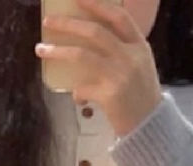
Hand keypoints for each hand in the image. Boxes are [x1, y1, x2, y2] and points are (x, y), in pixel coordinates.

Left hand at [37, 0, 162, 139]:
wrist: (151, 128)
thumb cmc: (142, 97)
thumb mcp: (140, 66)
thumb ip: (123, 50)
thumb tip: (89, 39)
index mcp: (139, 46)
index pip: (118, 16)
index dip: (97, 4)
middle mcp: (130, 57)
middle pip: (94, 32)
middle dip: (68, 24)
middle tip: (48, 22)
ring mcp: (120, 75)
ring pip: (82, 55)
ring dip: (58, 51)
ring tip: (41, 49)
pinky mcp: (110, 95)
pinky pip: (83, 88)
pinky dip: (76, 92)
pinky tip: (77, 97)